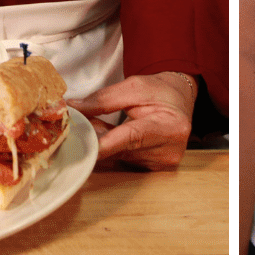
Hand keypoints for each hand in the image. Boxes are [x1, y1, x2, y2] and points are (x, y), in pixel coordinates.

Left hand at [68, 72, 195, 170]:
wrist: (179, 100)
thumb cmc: (160, 91)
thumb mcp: (134, 87)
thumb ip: (104, 99)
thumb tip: (75, 108)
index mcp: (170, 127)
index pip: (133, 137)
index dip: (108, 143)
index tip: (87, 148)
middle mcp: (169, 151)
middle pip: (122, 149)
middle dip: (96, 137)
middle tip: (77, 123)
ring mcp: (162, 163)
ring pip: (119, 156)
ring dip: (103, 142)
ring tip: (96, 123)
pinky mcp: (154, 168)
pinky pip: (123, 159)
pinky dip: (112, 147)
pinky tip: (108, 135)